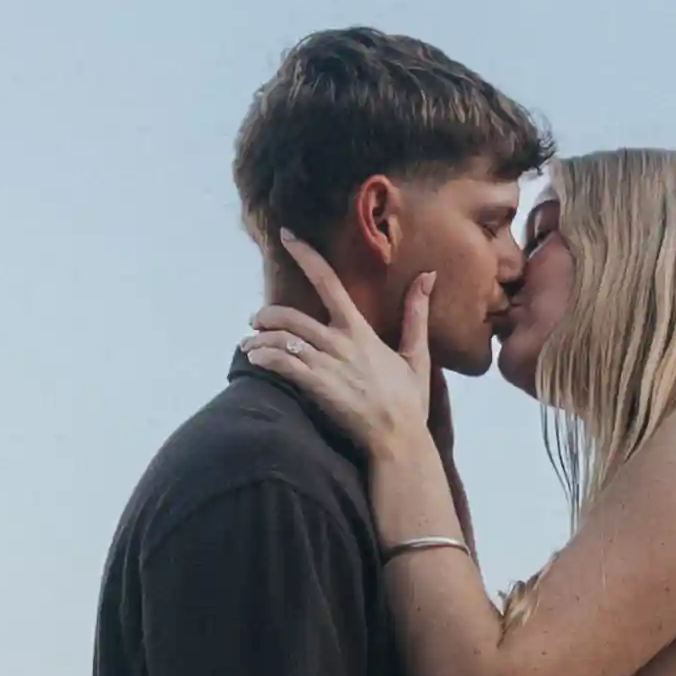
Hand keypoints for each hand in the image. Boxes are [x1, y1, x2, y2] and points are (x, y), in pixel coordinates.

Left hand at [243, 244, 449, 506]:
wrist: (399, 439)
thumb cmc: (408, 402)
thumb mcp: (417, 354)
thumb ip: (416, 314)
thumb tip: (428, 276)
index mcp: (360, 330)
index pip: (328, 281)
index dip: (305, 255)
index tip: (286, 236)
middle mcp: (339, 342)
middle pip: (290, 316)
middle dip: (266, 315)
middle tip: (255, 321)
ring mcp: (326, 364)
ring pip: (281, 339)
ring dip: (258, 339)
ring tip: (248, 344)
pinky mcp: (317, 387)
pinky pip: (282, 364)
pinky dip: (263, 358)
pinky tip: (253, 360)